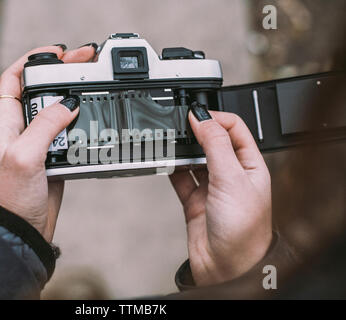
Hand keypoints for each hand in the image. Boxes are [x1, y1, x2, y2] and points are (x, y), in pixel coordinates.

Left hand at [0, 44, 95, 241]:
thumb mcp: (25, 155)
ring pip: (58, 110)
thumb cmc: (13, 197)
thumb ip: (46, 125)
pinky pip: (70, 133)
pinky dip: (82, 123)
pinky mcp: (55, 157)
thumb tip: (68, 102)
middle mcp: (22, 129)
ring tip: (93, 87)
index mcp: (7, 122)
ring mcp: (40, 143)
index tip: (57, 53)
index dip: (32, 60)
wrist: (23, 228)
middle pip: (42, 90)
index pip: (14, 79)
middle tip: (86, 63)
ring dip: (75, 98)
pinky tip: (93, 119)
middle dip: (63, 73)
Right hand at [170, 109, 271, 285]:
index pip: (234, 129)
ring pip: (194, 159)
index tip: (196, 115)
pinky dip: (172, 169)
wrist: (226, 268)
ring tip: (171, 144)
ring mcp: (211, 187)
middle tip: (180, 127)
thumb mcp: (232, 178)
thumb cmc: (243, 230)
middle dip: (196, 133)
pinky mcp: (194, 200)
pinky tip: (166, 162)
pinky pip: (180, 178)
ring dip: (182, 151)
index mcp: (250, 165)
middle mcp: (231, 174)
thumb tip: (202, 117)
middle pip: (212, 142)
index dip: (216, 118)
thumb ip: (215, 145)